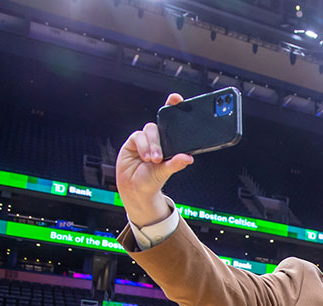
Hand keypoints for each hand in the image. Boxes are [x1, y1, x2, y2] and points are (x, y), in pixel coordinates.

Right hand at [116, 93, 193, 226]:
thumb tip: (188, 158)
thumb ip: (175, 163)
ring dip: (153, 145)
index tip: (177, 99)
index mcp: (170, 143)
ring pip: (150, 130)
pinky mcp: (133, 141)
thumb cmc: (151, 180)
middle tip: (162, 153)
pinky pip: (138, 136)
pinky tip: (145, 157)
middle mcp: (158, 139)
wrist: (134, 189)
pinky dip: (143, 146)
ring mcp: (146, 139)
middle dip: (161, 131)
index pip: (173, 123)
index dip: (174, 108)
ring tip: (154, 160)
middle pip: (160, 124)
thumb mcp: (166, 172)